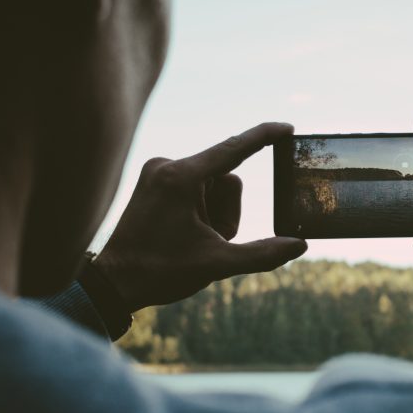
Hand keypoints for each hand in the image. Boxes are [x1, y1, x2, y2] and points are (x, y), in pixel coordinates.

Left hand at [94, 122, 306, 311]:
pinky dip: (201, 209)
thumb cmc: (160, 272)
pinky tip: (182, 232)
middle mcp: (167, 165)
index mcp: (181, 178)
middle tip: (208, 240)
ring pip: (213, 185)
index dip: (264, 136)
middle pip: (226, 179)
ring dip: (215, 213)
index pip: (233, 149)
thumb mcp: (217, 265)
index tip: (287, 128)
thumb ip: (262, 254)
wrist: (114, 283)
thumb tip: (298, 246)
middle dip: (227, 211)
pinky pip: (196, 186)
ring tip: (193, 239)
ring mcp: (159, 171)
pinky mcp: (155, 179)